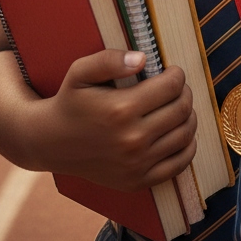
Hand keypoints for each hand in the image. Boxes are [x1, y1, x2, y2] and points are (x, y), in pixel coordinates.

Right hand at [32, 50, 196, 190]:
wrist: (51, 143)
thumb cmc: (70, 101)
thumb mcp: (81, 71)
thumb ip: (110, 60)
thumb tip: (143, 58)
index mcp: (120, 110)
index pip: (171, 86)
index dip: (177, 74)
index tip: (172, 71)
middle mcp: (131, 140)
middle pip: (181, 109)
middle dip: (185, 92)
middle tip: (176, 87)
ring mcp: (136, 165)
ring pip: (184, 135)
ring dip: (189, 116)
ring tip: (178, 106)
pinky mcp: (137, 182)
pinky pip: (179, 164)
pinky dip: (188, 146)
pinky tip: (179, 132)